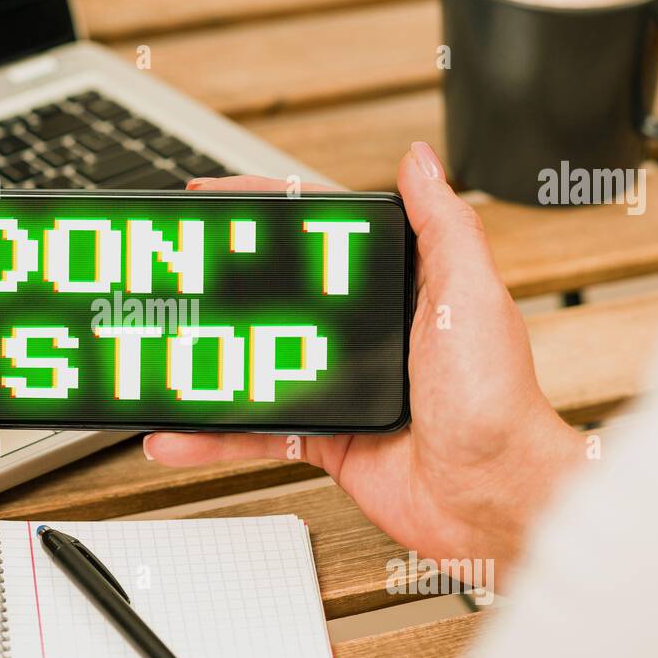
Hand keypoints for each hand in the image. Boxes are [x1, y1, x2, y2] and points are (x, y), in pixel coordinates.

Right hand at [147, 144, 584, 578]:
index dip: (266, 212)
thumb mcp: (470, 294)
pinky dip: (214, 436)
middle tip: (171, 275)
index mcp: (398, 288)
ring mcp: (340, 385)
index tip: (216, 199)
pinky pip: (256, 431)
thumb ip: (442, 225)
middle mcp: (366, 332)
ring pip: (255, 364)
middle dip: (220, 284)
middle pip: (276, 296)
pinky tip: (179, 433)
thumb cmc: (496, 401)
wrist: (494, 497)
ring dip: (205, 362)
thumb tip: (420, 160)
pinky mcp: (325, 436)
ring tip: (161, 351)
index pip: (319, 235)